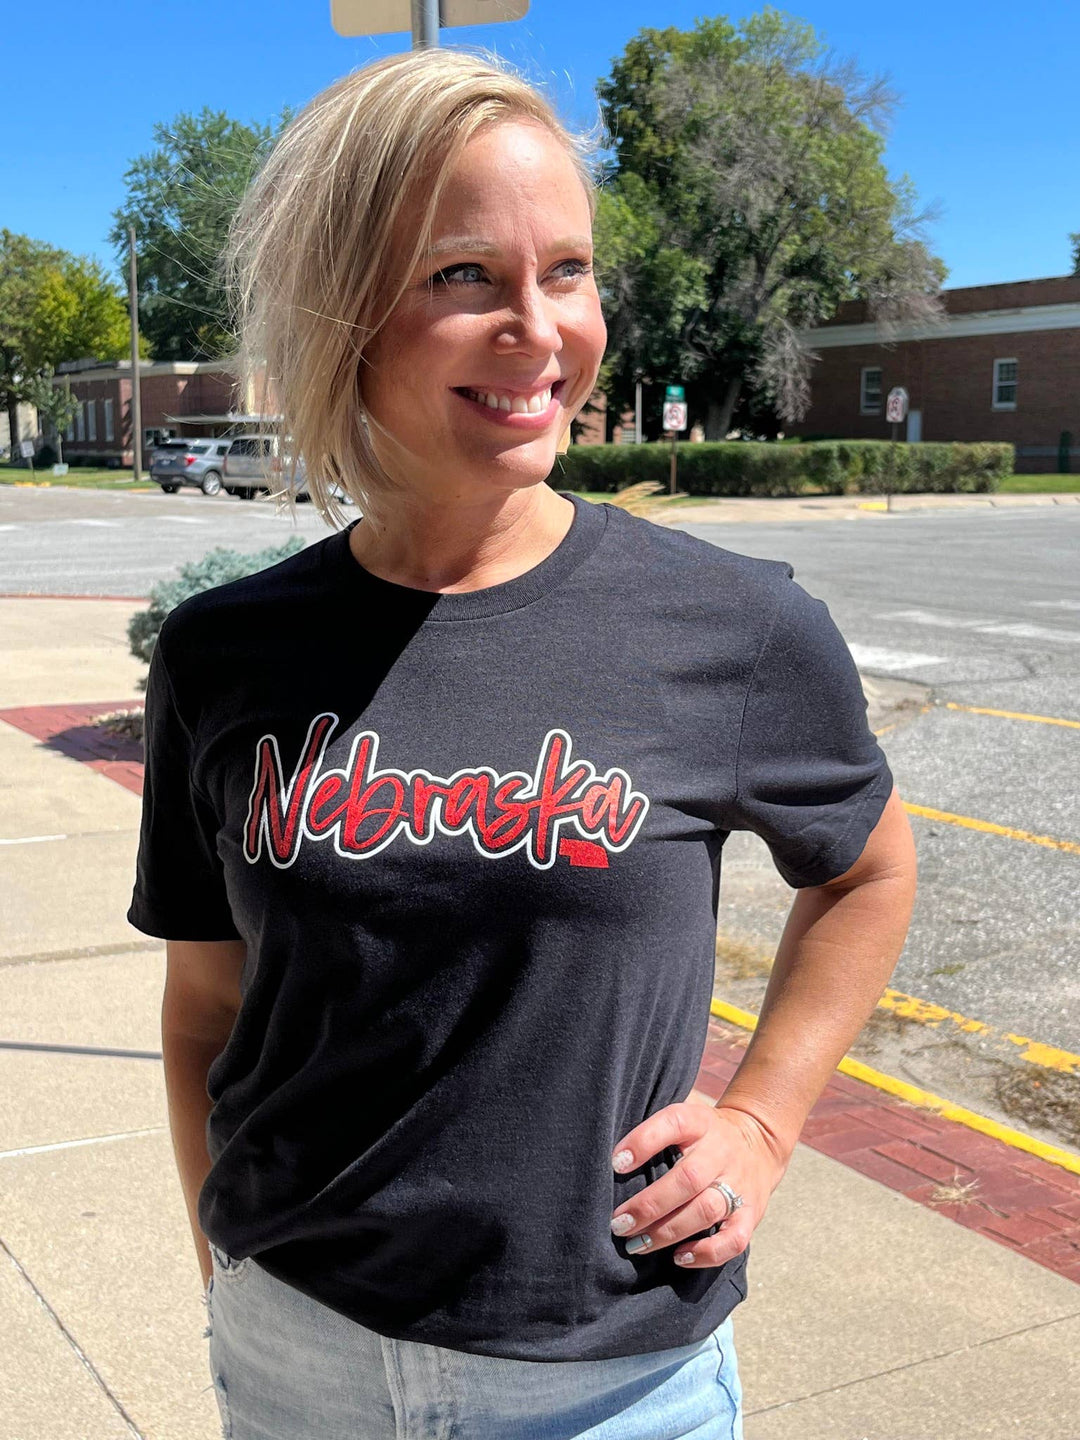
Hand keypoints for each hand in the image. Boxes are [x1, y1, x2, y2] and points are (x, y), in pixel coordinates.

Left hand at [609, 1101, 790, 1269]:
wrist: (759, 1142)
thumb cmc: (703, 1135)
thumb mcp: (684, 1119)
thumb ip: (655, 1133)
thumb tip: (612, 1162)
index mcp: (699, 1122)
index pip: (673, 1124)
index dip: (643, 1142)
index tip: (615, 1163)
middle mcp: (720, 1152)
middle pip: (688, 1179)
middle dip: (649, 1206)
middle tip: (619, 1224)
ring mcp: (738, 1184)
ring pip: (706, 1210)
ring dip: (668, 1232)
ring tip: (637, 1244)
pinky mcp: (752, 1214)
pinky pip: (734, 1239)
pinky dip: (706, 1253)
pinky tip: (679, 1257)